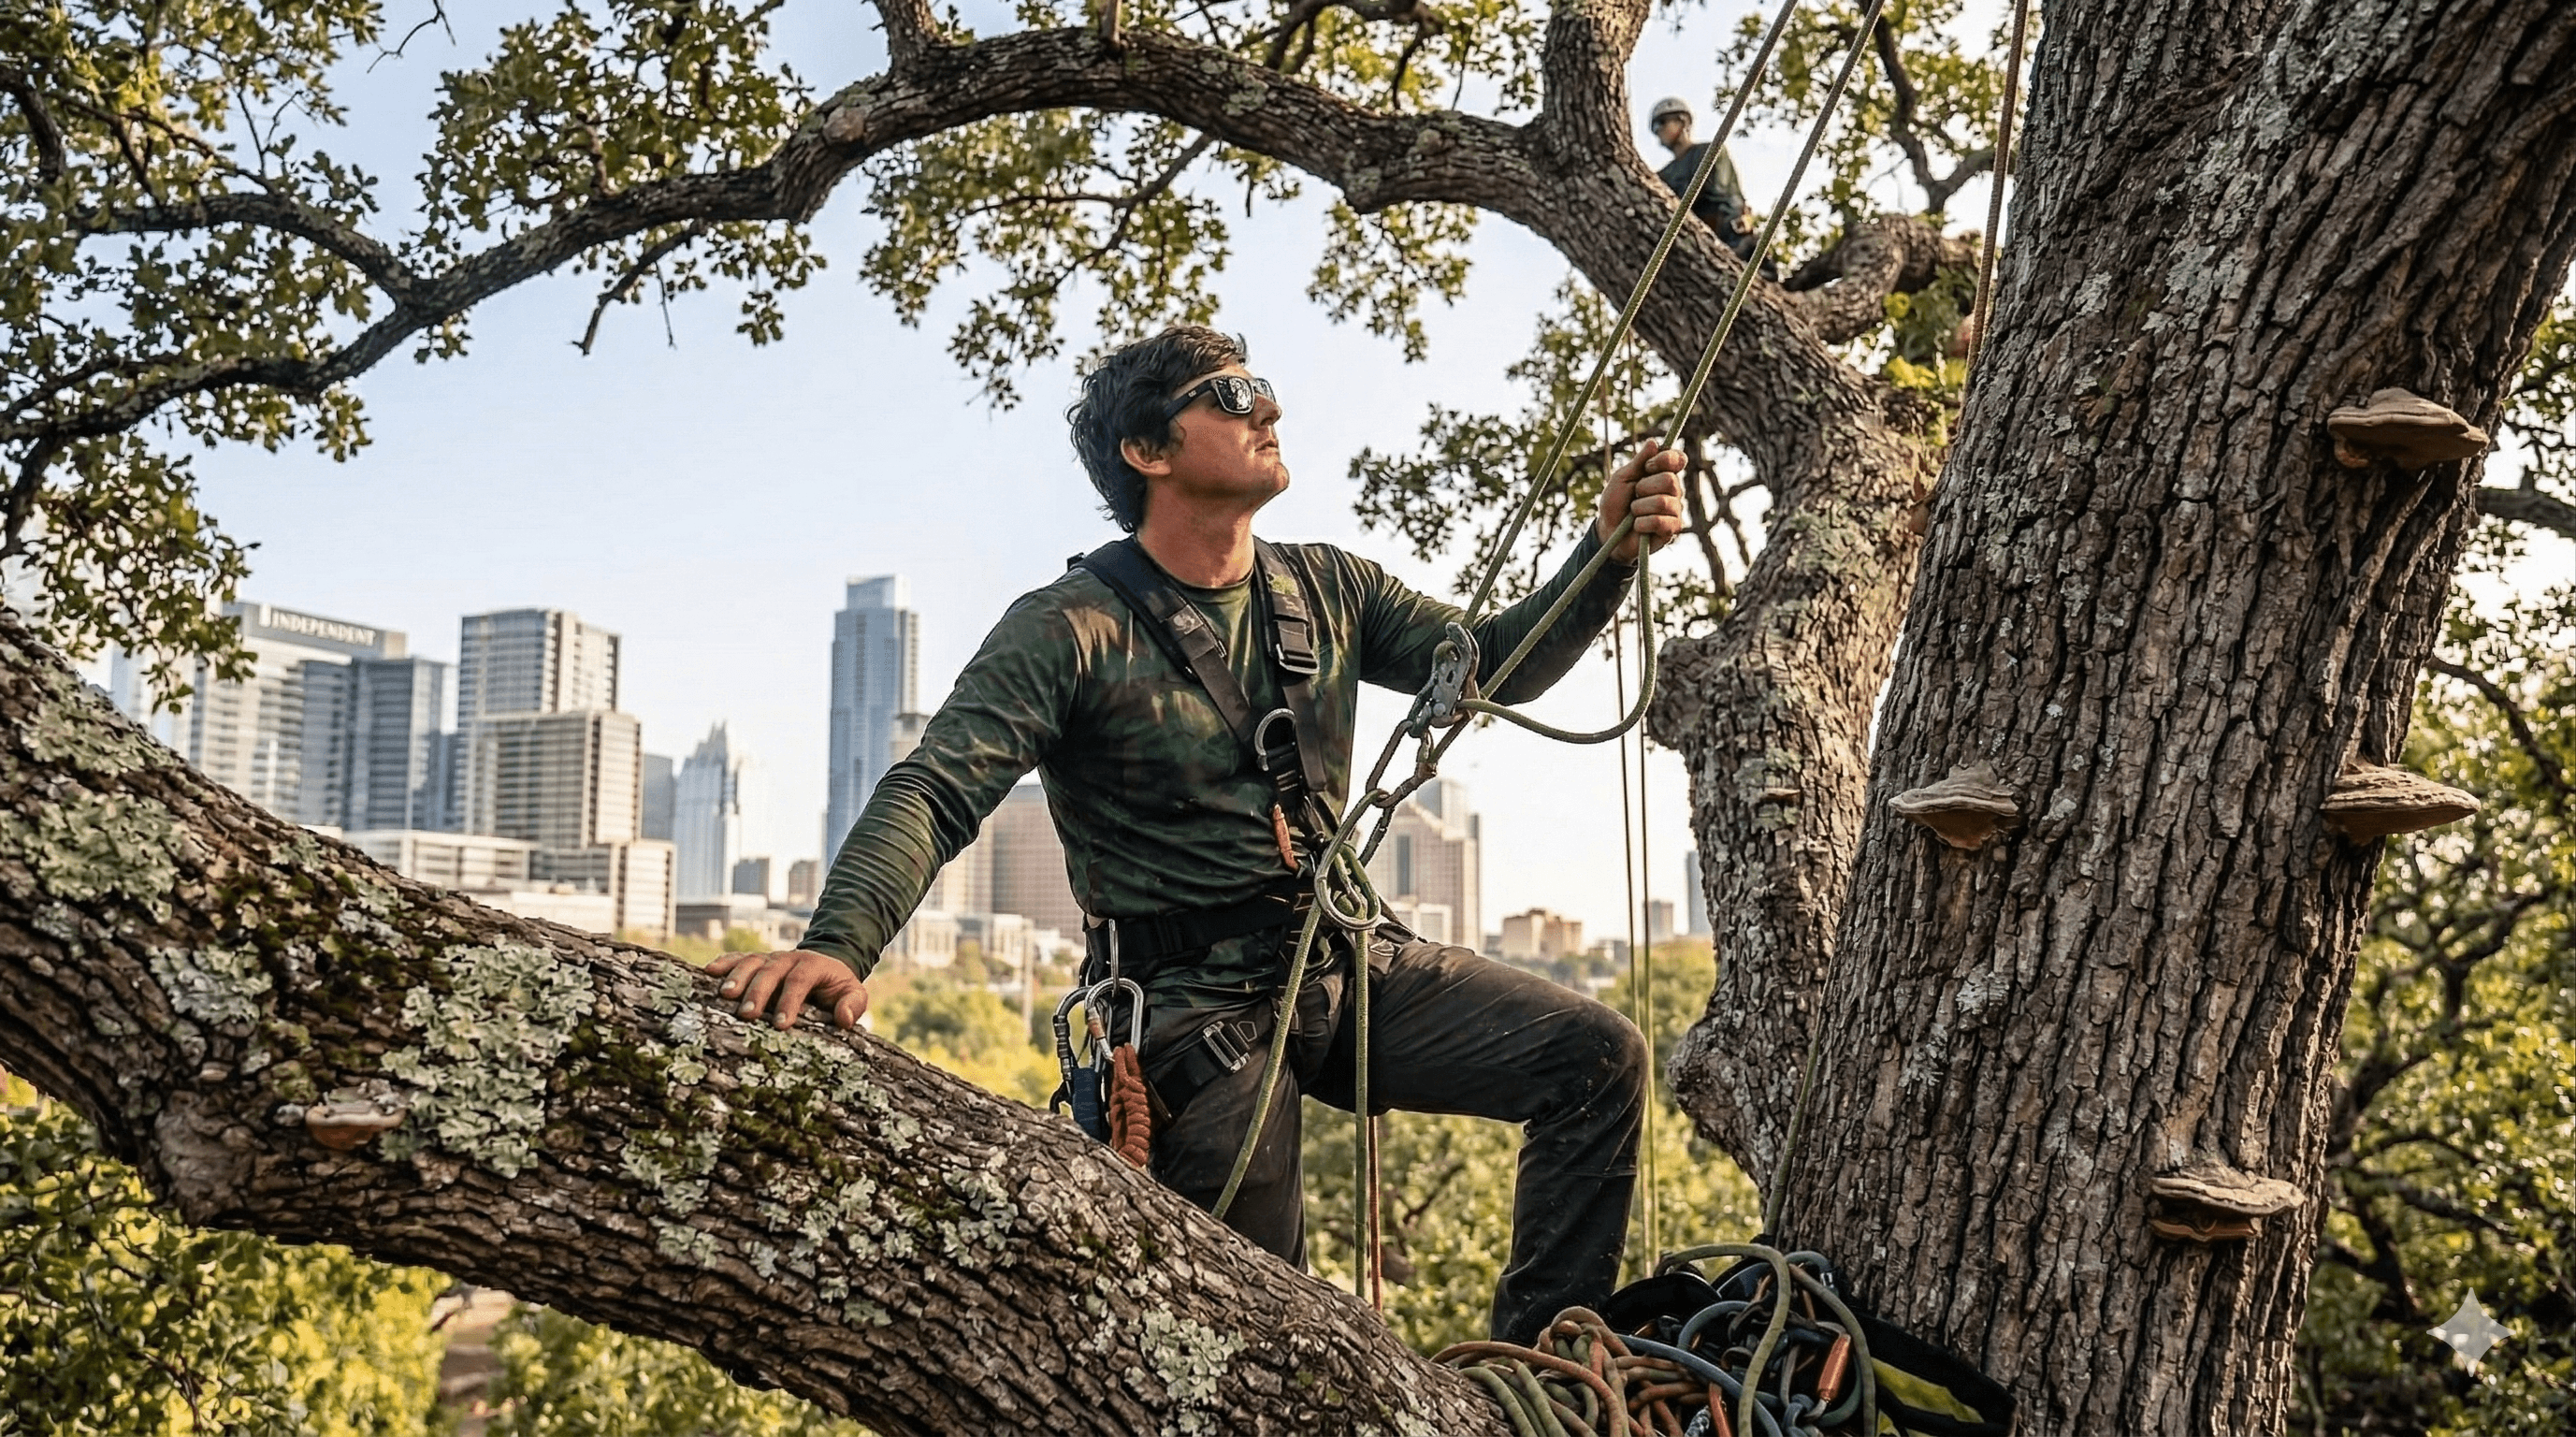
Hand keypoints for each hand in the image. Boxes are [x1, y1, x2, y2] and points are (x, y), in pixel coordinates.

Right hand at [704, 950, 869, 1029]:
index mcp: (813, 965)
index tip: (781, 1024)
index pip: (800, 980)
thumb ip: (853, 1004)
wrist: (825, 966)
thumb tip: (844, 1019)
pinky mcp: (755, 961)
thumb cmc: (837, 987)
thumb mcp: (853, 993)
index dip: (790, 1001)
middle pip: (771, 971)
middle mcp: (788, 958)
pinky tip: (708, 972)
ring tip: (725, 995)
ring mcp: (769, 958)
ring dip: (737, 977)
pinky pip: (737, 958)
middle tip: (747, 1013)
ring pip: (751, 962)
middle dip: (758, 992)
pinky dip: (723, 963)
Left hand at [1598, 443, 1689, 562]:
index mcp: (1663, 474)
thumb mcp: (1622, 478)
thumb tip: (1653, 442)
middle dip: (1644, 487)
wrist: (1608, 532)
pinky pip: (1660, 522)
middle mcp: (1673, 491)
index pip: (1678, 459)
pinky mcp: (1672, 529)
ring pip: (1663, 502)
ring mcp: (1675, 510)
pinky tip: (1638, 526)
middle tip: (1634, 495)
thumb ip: (1638, 462)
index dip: (1665, 459)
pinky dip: (1642, 523)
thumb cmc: (1615, 503)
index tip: (1648, 466)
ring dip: (1639, 508)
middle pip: (1670, 480)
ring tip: (1633, 513)